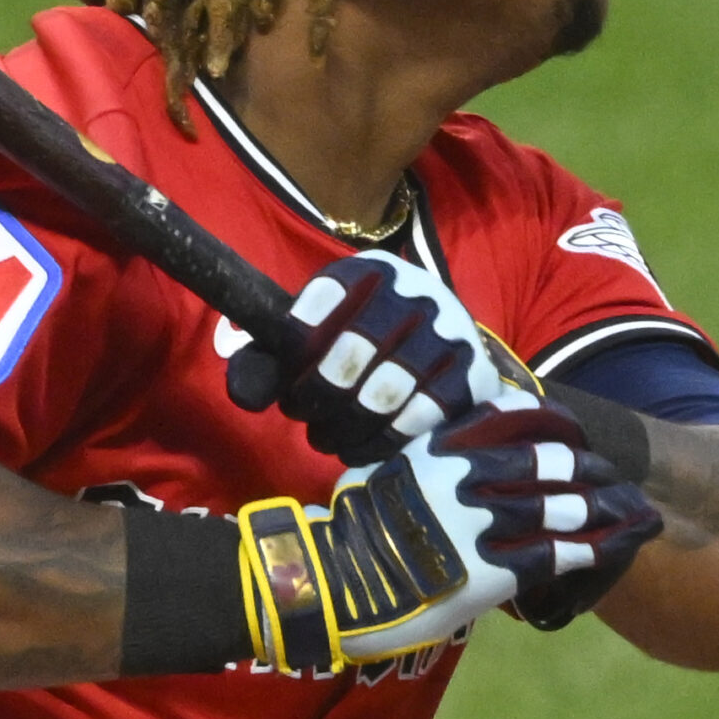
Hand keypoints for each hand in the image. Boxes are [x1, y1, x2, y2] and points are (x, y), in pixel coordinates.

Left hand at [226, 250, 530, 464]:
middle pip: (352, 350)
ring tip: (324, 436)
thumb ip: (270, 358)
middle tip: (300, 413)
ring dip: (344, 424)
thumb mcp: (315, 335)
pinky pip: (420, 416)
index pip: (324, 296)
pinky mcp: (471, 376)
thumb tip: (246, 396)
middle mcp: (414, 291)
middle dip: (315, 393)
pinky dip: (380, 440)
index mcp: (368, 270)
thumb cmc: (363, 344)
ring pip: (385, 390)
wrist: (444, 350)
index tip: (286, 372)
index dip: (296, 341)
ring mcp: (449, 332)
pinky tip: (359, 448)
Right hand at [237, 392, 663, 670]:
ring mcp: (485, 523)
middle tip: (615, 478)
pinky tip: (611, 549)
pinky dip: (593, 549)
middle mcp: (469, 477)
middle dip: (592, 471)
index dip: (555, 424)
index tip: (575, 432)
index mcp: (442, 447)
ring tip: (634, 513)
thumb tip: (447, 460)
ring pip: (567, 508)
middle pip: (553, 464)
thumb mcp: (382, 474)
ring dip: (607, 510)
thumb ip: (425, 462)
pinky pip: (560, 555)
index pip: (515, 418)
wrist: (338, 586)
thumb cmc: (352, 532)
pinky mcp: (497, 571)